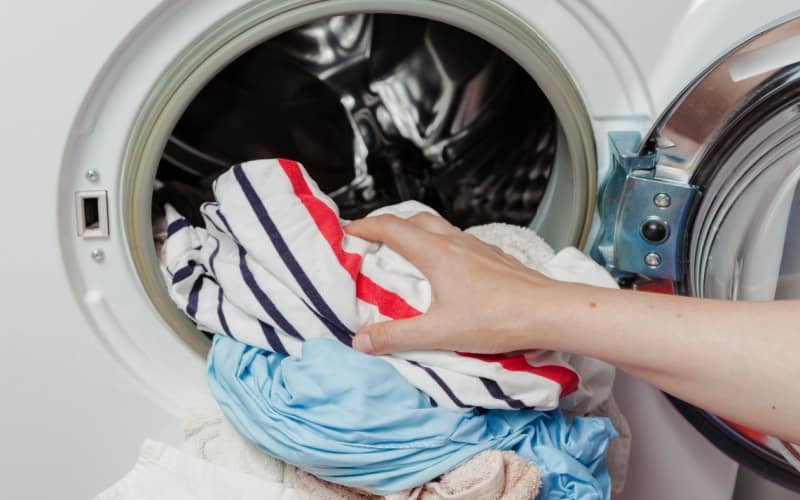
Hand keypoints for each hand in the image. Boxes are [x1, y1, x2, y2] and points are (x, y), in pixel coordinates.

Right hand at [344, 213, 579, 354]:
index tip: (349, 230)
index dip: (367, 226)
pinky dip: (443, 245)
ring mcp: (479, 247)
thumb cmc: (495, 319)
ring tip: (409, 253)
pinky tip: (450, 269)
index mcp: (436, 254)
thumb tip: (360, 341)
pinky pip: (461, 241)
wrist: (549, 312)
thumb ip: (396, 337)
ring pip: (441, 228)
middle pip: (417, 219)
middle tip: (376, 240)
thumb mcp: (439, 333)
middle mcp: (456, 242)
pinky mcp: (496, 258)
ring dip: (419, 233)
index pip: (392, 228)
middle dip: (392, 224)